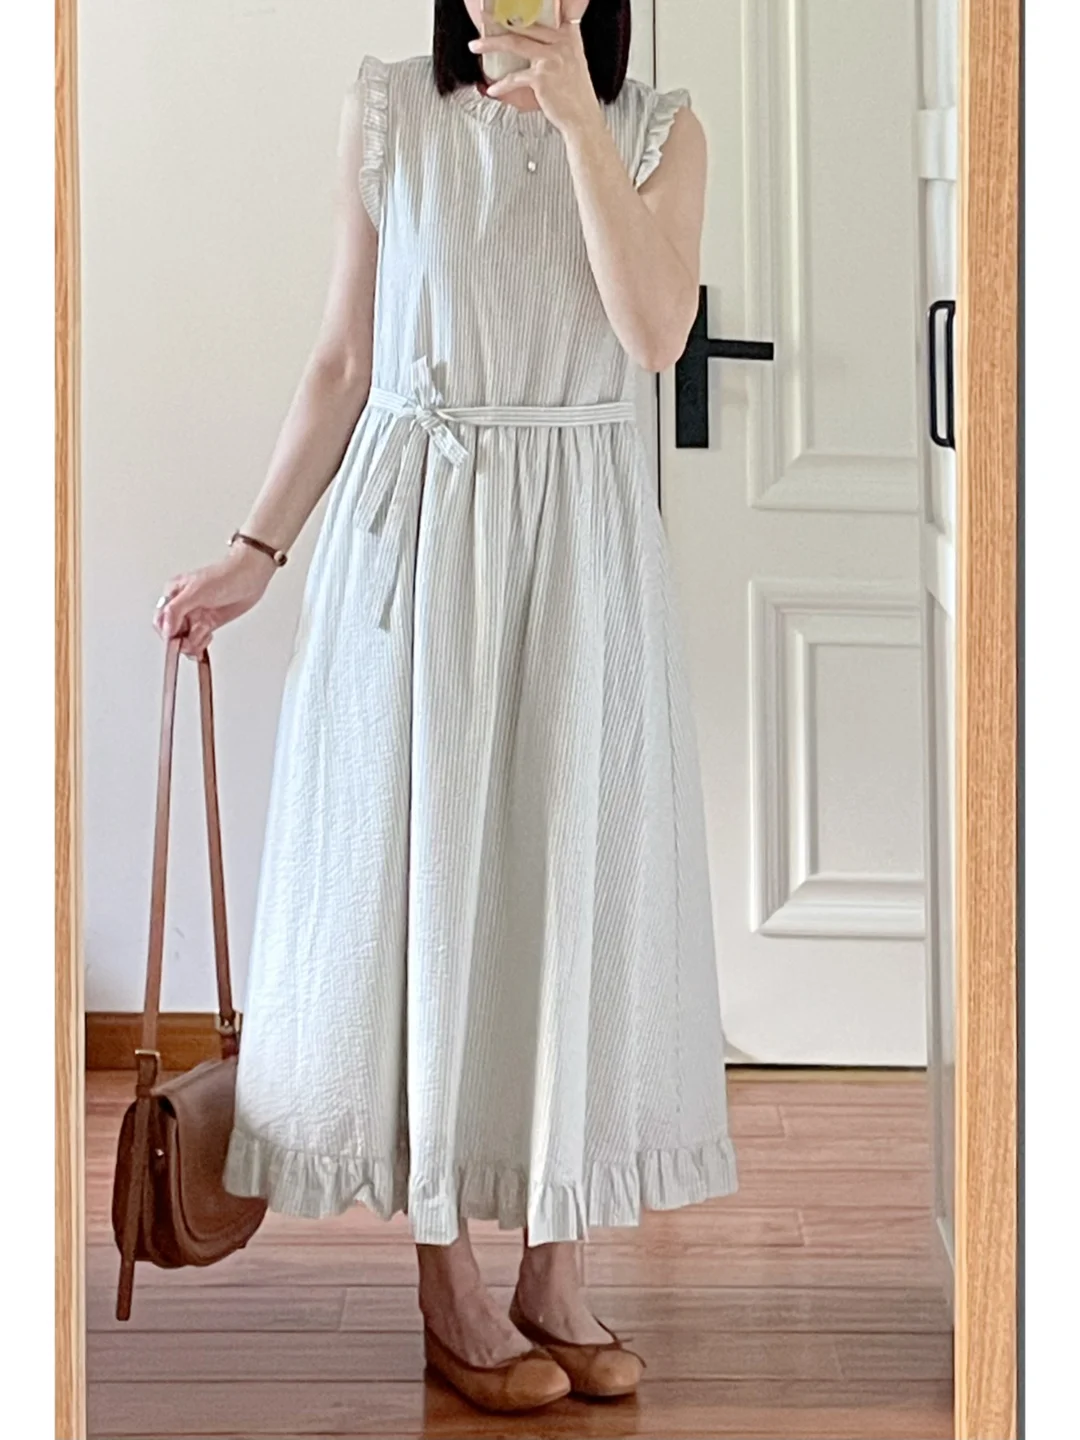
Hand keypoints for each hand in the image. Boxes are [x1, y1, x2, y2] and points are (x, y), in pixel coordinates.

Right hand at [153, 544, 274, 656]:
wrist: (250, 578)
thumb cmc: (225, 576)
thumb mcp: (195, 591)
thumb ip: (176, 610)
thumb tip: (166, 628)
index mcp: (173, 594)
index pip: (160, 620)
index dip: (167, 633)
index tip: (177, 640)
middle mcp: (182, 606)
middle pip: (171, 633)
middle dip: (181, 640)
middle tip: (192, 641)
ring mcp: (195, 615)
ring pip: (184, 639)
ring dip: (192, 644)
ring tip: (204, 637)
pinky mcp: (207, 623)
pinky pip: (197, 640)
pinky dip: (200, 645)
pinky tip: (207, 639)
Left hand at [468, 20, 602, 136]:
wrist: (582, 118)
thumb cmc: (575, 94)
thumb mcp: (572, 60)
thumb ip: (558, 44)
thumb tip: (534, 38)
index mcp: (568, 34)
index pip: (546, 14)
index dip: (527, 8)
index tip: (506, 5)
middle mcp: (561, 42)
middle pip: (524, 25)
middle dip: (499, 19)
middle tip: (483, 16)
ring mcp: (551, 59)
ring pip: (514, 44)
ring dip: (491, 44)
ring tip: (475, 45)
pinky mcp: (542, 78)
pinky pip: (514, 78)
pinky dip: (501, 85)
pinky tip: (492, 90)